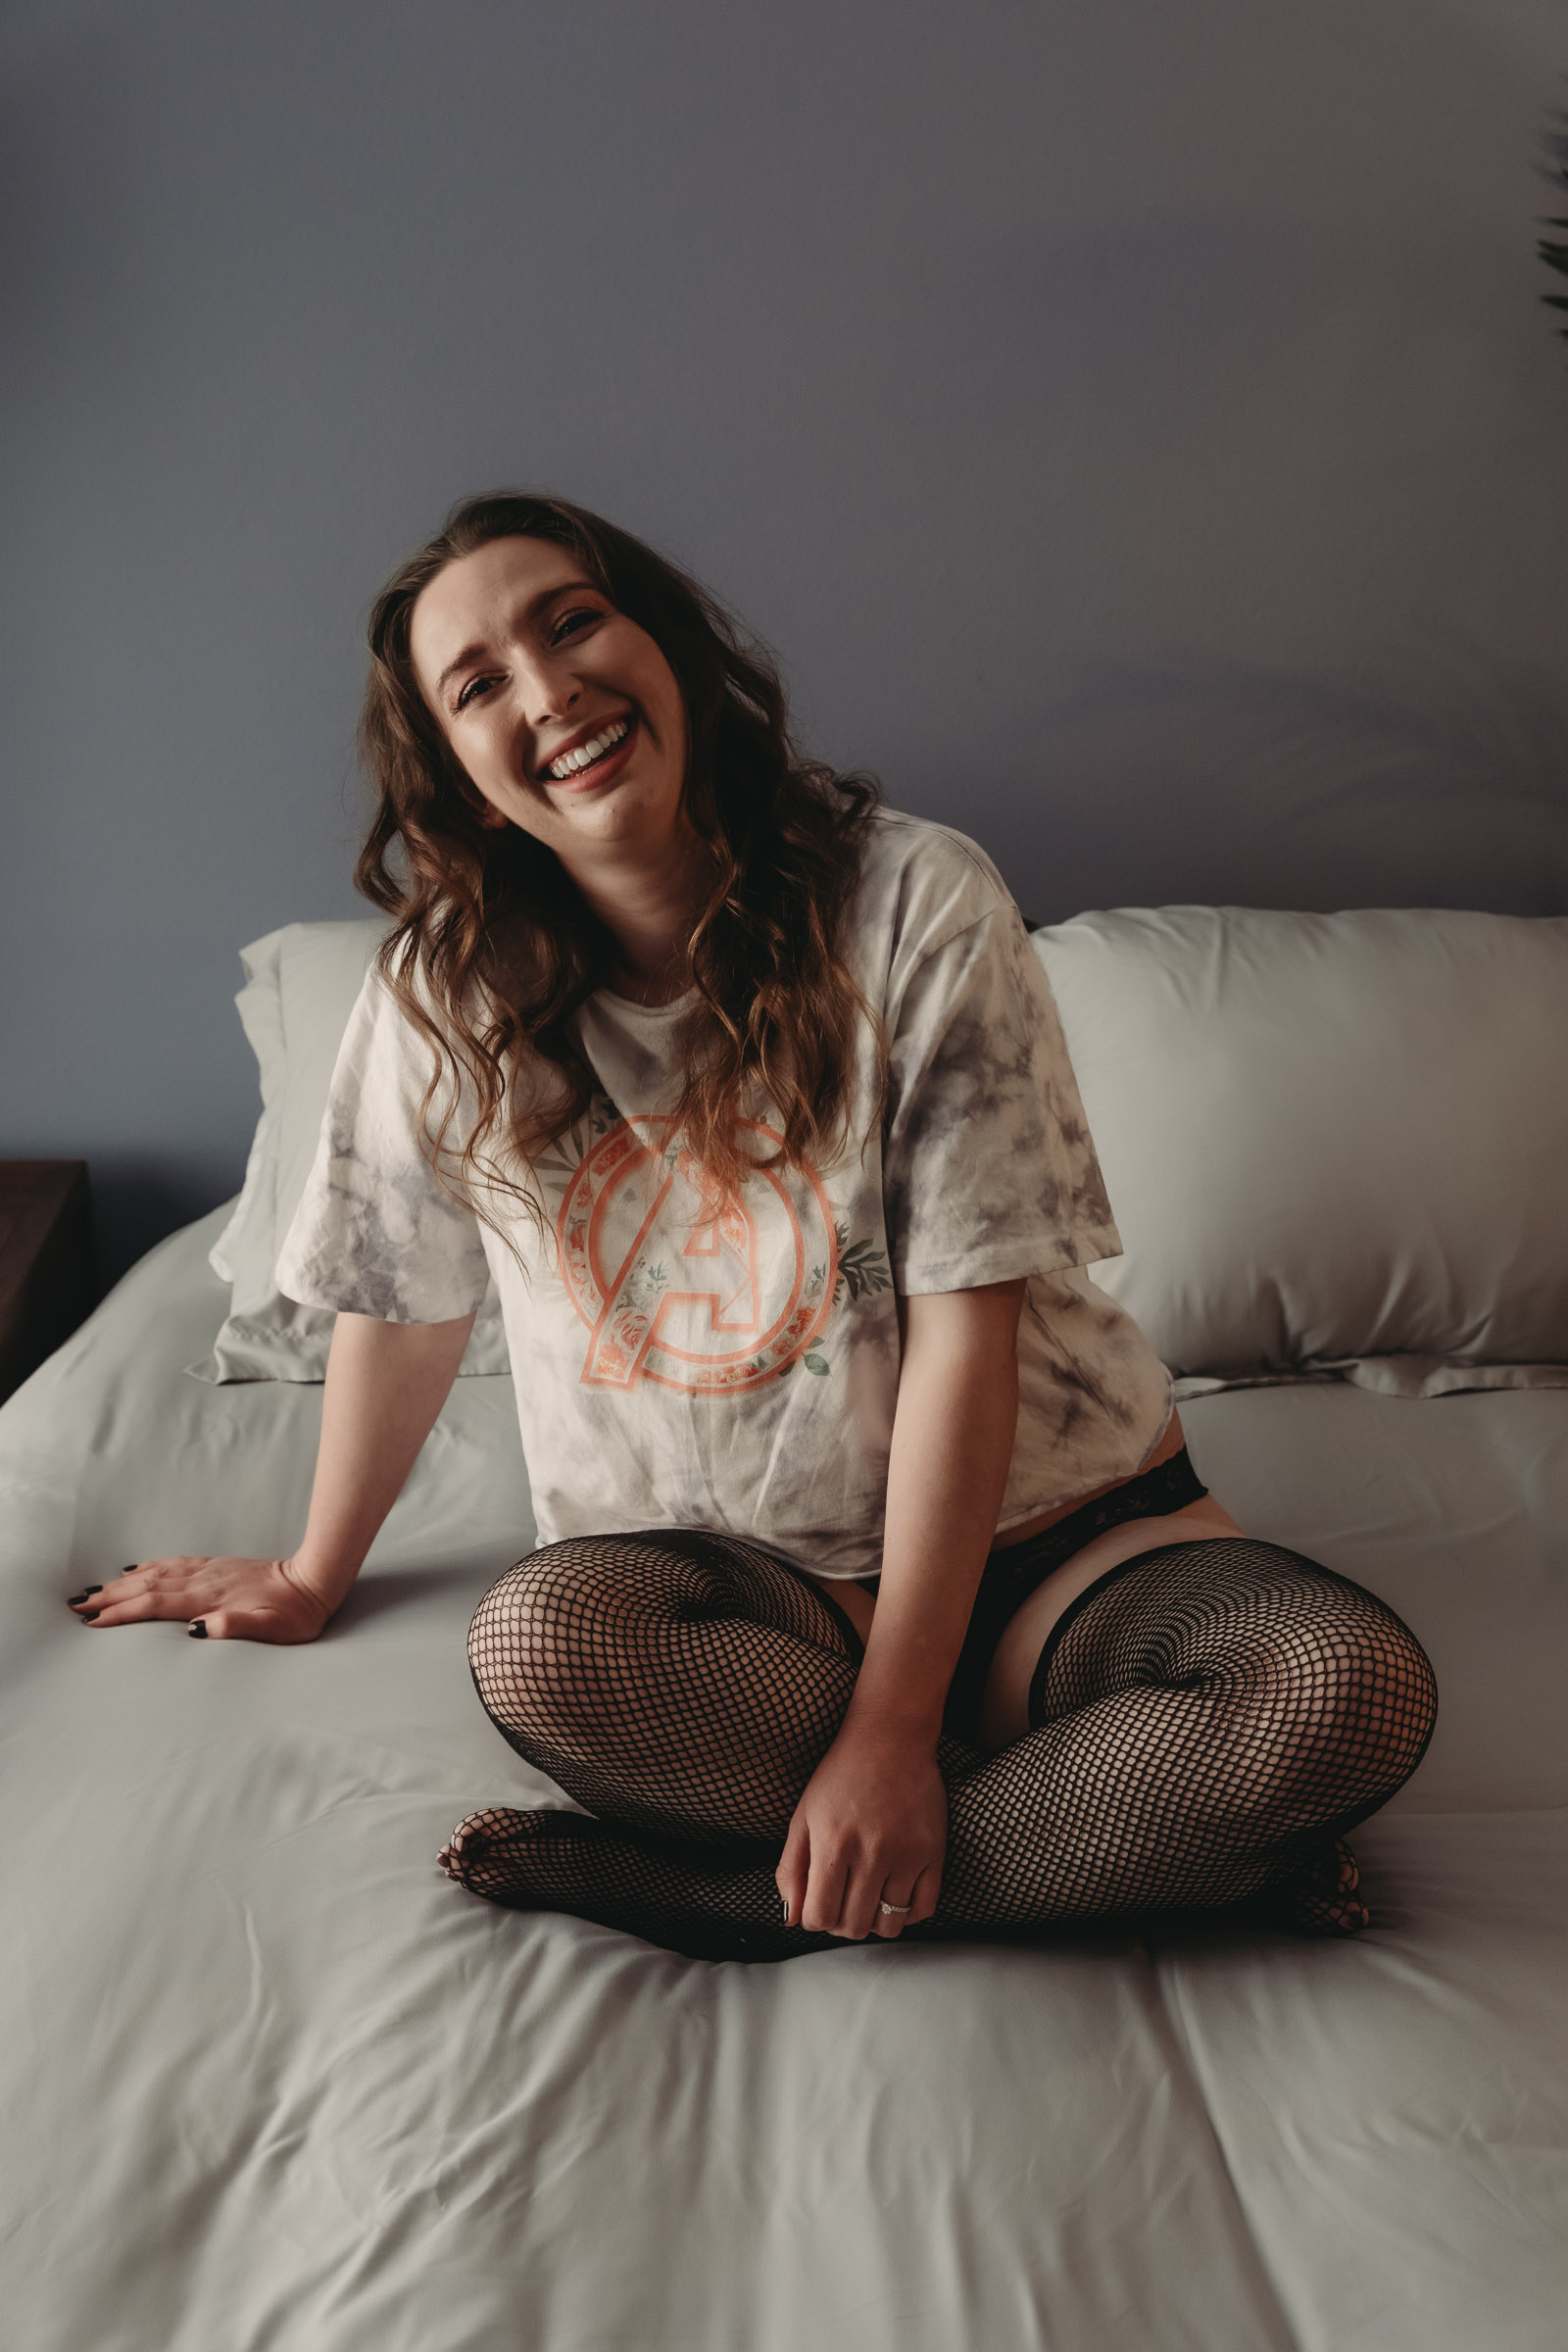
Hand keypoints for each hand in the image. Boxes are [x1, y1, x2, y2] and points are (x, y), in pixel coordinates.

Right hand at [65, 1556, 333, 1643]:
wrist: (315, 1581)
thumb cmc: (296, 1614)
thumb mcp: (273, 1629)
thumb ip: (237, 1627)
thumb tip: (198, 1630)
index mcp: (211, 1598)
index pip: (156, 1605)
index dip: (123, 1613)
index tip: (91, 1622)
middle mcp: (204, 1581)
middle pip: (147, 1587)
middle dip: (110, 1598)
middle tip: (76, 1607)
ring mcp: (209, 1571)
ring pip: (156, 1574)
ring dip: (123, 1583)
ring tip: (94, 1591)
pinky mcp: (217, 1567)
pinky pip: (173, 1565)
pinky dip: (149, 1567)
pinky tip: (136, 1570)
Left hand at [776, 1723, 946, 1940]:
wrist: (891, 1738)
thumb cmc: (841, 1775)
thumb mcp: (803, 1816)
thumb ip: (790, 1869)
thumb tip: (791, 1918)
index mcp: (833, 1843)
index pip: (819, 1916)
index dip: (813, 1919)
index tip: (818, 1903)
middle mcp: (872, 1853)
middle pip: (853, 1926)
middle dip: (840, 1922)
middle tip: (841, 1901)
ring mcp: (907, 1854)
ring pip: (889, 1924)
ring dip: (873, 1921)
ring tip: (867, 1899)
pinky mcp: (934, 1852)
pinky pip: (923, 1909)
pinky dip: (907, 1913)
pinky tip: (894, 1893)